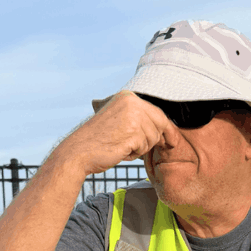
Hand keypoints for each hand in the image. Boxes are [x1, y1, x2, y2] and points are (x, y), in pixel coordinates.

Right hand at [54, 91, 181, 176]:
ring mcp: (132, 117)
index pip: (157, 112)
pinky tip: (119, 150)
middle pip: (159, 124)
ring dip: (140, 148)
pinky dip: (134, 154)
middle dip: (153, 139)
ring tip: (121, 146)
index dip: (166, 128)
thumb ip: (137, 117)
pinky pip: (144, 148)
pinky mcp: (132, 133)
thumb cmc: (98, 139)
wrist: (80, 151)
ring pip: (153, 138)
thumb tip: (164, 125)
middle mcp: (131, 102)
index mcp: (128, 97)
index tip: (171, 140)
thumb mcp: (118, 119)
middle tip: (137, 146)